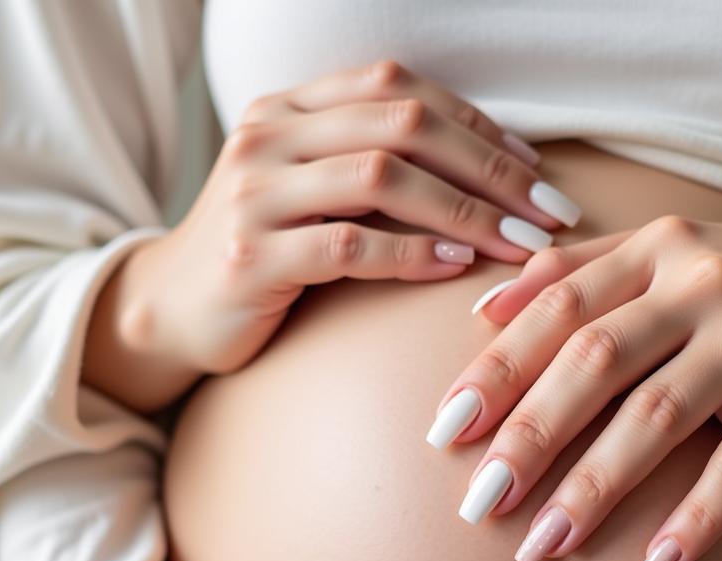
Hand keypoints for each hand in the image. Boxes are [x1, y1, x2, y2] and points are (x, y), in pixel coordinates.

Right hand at [116, 59, 579, 377]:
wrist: (173, 309)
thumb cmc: (266, 253)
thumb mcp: (315, 194)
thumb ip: (375, 170)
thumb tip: (486, 177)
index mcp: (291, 107)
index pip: (401, 89)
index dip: (479, 126)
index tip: (536, 174)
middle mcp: (270, 133)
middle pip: (403, 125)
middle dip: (490, 169)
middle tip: (548, 215)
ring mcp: (255, 192)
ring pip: (381, 177)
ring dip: (465, 212)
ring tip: (519, 245)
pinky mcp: (251, 256)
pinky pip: (348, 245)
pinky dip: (411, 255)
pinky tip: (456, 269)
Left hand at [426, 217, 721, 560]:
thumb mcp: (671, 253)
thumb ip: (579, 271)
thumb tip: (483, 309)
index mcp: (657, 250)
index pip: (557, 308)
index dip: (495, 369)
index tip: (444, 430)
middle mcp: (703, 284)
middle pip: (595, 362)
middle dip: (527, 436)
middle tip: (477, 503)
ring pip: (658, 417)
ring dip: (594, 488)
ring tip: (540, 547)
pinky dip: (700, 515)